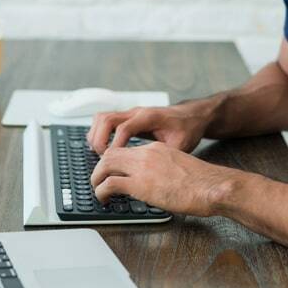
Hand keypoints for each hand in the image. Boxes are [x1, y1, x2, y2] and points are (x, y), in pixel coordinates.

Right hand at [87, 102, 211, 155]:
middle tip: (101, 160)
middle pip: (107, 119)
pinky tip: (102, 148)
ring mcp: (130, 113)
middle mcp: (136, 112)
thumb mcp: (182, 144)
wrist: (191, 116)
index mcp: (149, 118)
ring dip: (96, 135)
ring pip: (102, 118)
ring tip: (98, 155)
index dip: (115, 145)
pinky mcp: (127, 117)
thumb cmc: (187, 129)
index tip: (111, 162)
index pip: (124, 128)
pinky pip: (105, 120)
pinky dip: (99, 133)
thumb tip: (155, 174)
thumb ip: (166, 155)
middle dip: (100, 140)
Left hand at [90, 142, 233, 216]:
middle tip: (98, 181)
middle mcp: (147, 153)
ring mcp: (142, 167)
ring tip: (97, 191)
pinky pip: (110, 184)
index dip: (115, 162)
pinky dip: (101, 191)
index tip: (111, 172)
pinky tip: (103, 200)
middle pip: (111, 153)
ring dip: (97, 178)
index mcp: (157, 149)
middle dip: (100, 168)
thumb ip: (165, 171)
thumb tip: (158, 185)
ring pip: (105, 165)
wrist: (212, 186)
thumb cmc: (204, 183)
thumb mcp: (181, 169)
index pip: (127, 150)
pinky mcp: (140, 184)